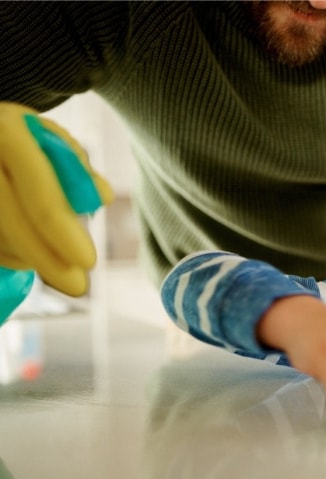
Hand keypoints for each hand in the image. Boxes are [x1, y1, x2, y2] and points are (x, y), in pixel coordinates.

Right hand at [0, 102, 112, 295]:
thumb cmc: (19, 136)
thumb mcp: (49, 139)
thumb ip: (76, 168)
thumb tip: (103, 198)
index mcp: (8, 133)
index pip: (40, 194)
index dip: (64, 233)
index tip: (88, 261)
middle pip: (12, 220)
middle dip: (47, 258)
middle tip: (79, 286)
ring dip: (27, 256)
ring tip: (54, 261)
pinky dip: (9, 253)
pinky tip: (26, 255)